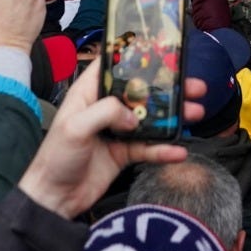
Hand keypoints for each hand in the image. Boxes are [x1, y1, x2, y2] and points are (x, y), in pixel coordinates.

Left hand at [16, 59, 207, 218]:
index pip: (113, 68)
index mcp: (87, 94)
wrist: (55, 197)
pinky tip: (180, 151)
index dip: (135, 59)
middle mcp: (104, 109)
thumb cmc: (55, 158)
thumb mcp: (75, 127)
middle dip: (167, 89)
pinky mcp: (123, 154)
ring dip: (173, 116)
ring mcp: (116, 131)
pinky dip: (165, 149)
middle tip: (192, 86)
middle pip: (140, 93)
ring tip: (196, 113)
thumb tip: (133, 115)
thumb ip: (105, 113)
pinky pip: (149, 148)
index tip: (161, 53)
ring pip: (150, 119)